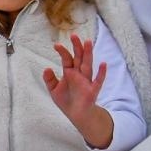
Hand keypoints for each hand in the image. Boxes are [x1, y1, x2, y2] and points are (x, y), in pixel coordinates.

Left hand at [42, 33, 112, 148]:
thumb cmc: (66, 100)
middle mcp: (79, 74)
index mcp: (70, 72)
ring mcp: (86, 81)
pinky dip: (101, 73)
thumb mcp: (54, 90)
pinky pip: (98, 81)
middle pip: (79, 58)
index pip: (67, 59)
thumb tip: (46, 69)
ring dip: (88, 54)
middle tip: (74, 35)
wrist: (76, 115)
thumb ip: (49, 79)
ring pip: (88, 65)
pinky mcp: (92, 90)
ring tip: (88, 42)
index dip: (62, 52)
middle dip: (77, 47)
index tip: (56, 45)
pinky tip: (103, 64)